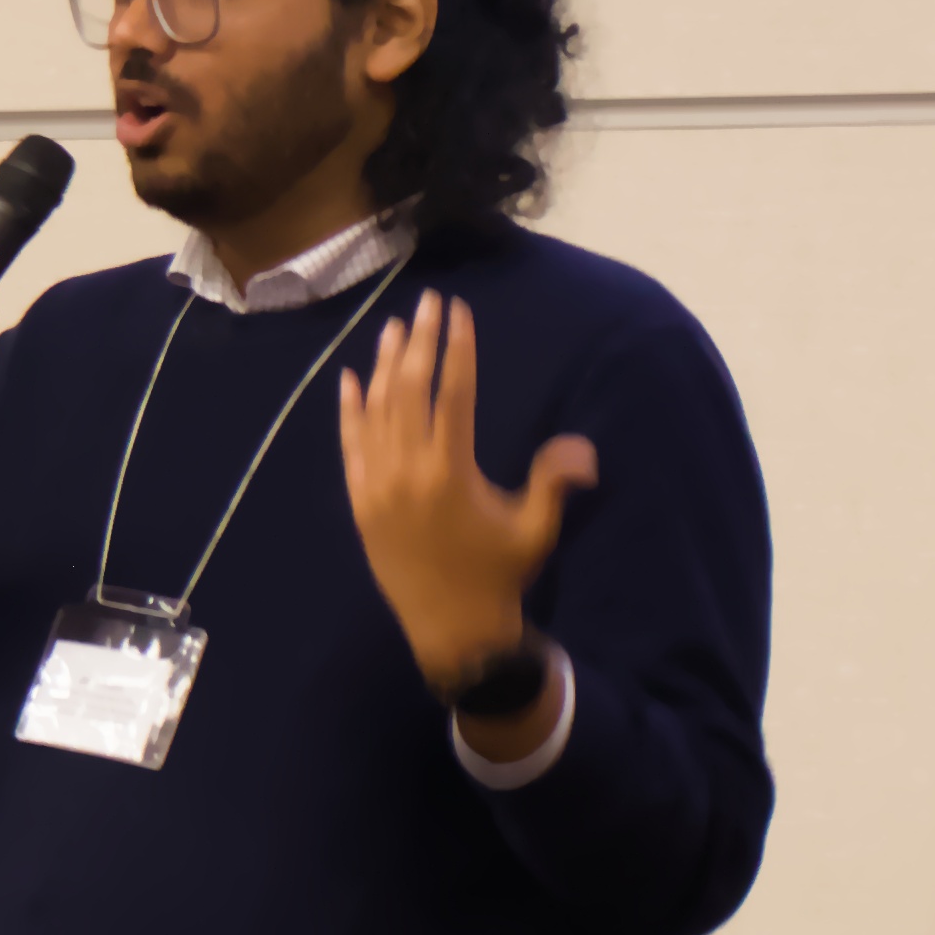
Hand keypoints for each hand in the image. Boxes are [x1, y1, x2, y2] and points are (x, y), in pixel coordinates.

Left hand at [335, 294, 592, 695]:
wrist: (452, 632)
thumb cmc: (499, 577)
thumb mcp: (535, 531)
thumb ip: (555, 483)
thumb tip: (584, 448)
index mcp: (451, 472)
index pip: (453, 393)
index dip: (457, 349)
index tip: (458, 312)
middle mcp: (408, 472)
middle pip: (409, 390)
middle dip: (419, 341)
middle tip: (426, 303)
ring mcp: (377, 487)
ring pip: (376, 412)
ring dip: (385, 366)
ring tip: (394, 329)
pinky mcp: (361, 504)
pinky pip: (350, 447)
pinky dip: (350, 411)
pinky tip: (351, 380)